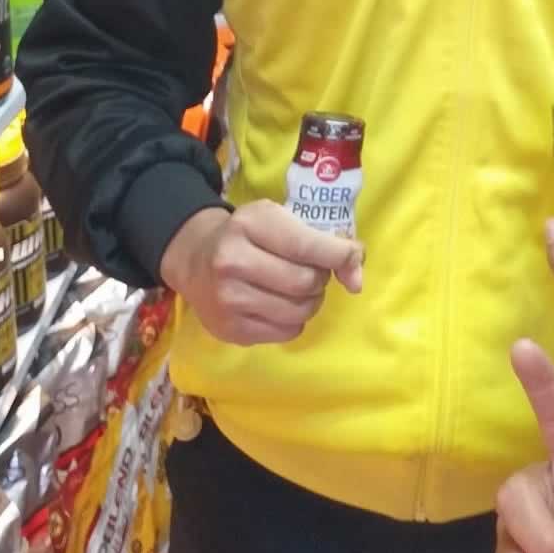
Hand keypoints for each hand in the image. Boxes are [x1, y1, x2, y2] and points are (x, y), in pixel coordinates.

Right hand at [159, 201, 364, 346]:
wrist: (196, 257)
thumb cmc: (248, 234)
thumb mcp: (280, 219)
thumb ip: (323, 241)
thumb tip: (357, 279)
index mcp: (250, 224)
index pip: (307, 247)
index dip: (340, 255)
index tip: (354, 256)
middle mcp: (233, 261)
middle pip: (305, 283)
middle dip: (321, 279)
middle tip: (312, 271)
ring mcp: (228, 299)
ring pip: (299, 312)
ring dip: (311, 302)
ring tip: (298, 289)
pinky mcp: (230, 329)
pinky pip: (287, 333)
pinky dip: (295, 321)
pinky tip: (280, 304)